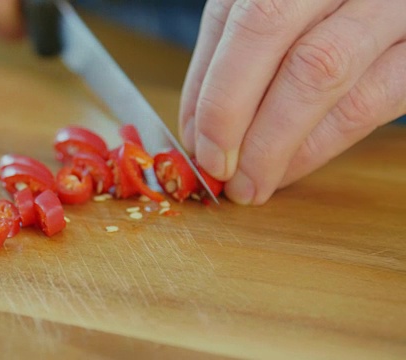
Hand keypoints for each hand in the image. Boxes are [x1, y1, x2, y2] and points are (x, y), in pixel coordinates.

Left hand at [179, 0, 405, 204]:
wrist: (393, 8)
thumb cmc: (323, 21)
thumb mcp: (274, 20)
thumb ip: (231, 60)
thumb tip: (198, 134)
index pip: (237, 17)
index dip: (208, 87)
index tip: (195, 143)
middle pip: (267, 30)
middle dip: (230, 112)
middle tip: (217, 168)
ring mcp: (388, 6)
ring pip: (320, 69)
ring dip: (273, 142)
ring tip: (249, 182)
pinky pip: (370, 101)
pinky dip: (319, 146)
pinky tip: (291, 168)